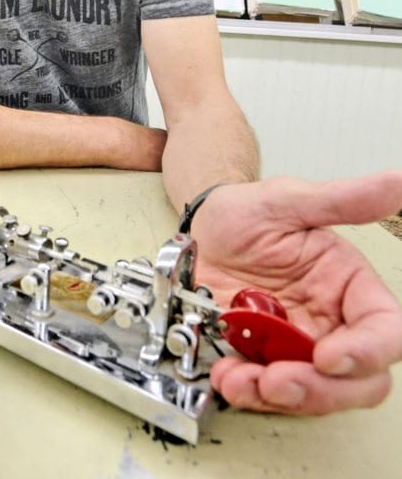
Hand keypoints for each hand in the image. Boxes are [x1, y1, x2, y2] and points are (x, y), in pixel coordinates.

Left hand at [189, 171, 401, 414]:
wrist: (197, 228)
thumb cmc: (245, 212)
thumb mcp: (288, 200)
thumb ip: (343, 200)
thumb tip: (397, 181)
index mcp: (349, 286)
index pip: (385, 331)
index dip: (366, 352)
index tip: (327, 356)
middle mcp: (329, 323)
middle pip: (357, 380)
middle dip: (321, 390)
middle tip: (279, 380)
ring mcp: (293, 347)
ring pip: (311, 394)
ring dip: (279, 397)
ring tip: (241, 380)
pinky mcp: (258, 359)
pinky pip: (264, 391)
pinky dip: (247, 391)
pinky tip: (225, 376)